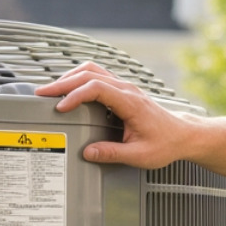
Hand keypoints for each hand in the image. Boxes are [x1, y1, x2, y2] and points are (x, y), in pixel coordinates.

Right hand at [35, 62, 194, 169]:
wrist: (183, 135)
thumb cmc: (166, 143)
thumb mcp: (140, 155)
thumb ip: (113, 153)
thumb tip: (88, 153)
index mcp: (131, 102)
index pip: (97, 88)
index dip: (76, 95)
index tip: (61, 108)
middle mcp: (127, 90)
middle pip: (90, 74)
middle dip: (63, 83)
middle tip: (41, 94)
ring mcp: (125, 87)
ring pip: (92, 70)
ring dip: (70, 77)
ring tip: (51, 90)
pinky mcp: (122, 90)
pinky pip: (97, 76)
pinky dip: (79, 79)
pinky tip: (68, 89)